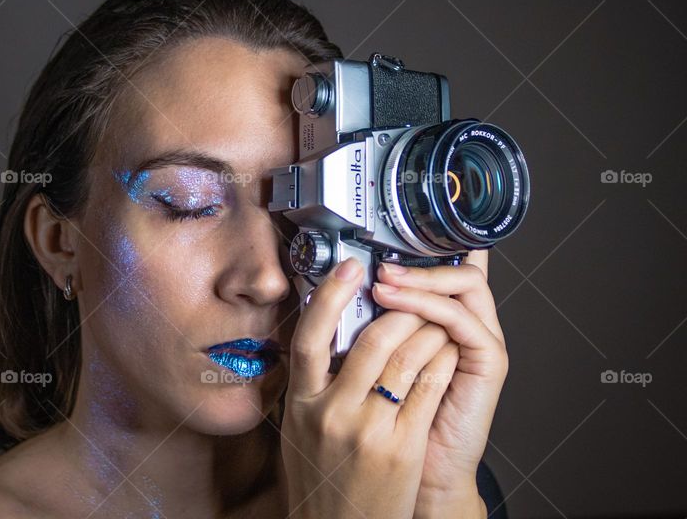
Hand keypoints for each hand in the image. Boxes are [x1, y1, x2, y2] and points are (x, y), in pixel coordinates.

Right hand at [281, 257, 459, 518]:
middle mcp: (333, 414)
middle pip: (372, 340)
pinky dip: (442, 360)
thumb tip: (326, 335)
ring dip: (429, 328)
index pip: (308, 338)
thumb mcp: (300, 428)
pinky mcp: (404, 446)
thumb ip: (312, 385)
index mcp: (302, 405)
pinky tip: (447, 350)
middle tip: (410, 292)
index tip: (348, 268)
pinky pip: (430, 386)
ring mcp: (370, 430)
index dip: (329, 297)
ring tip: (436, 318)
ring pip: (409, 357)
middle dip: (400, 308)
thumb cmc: (320, 478)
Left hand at [371, 250, 506, 517]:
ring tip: (379, 283)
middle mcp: (466, 324)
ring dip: (417, 280)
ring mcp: (482, 339)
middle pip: (455, 268)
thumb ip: (363, 327)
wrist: (421, 478)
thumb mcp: (370, 366)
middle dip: (413, 261)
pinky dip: (429, 305)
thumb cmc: (393, 422)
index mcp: (439, 322)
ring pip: (461, 285)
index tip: (388, 231)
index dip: (425, 243)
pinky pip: (462, 320)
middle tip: (376, 262)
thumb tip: (330, 287)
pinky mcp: (490, 361)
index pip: (442, 267)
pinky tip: (397, 303)